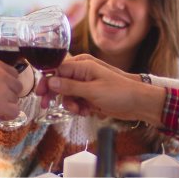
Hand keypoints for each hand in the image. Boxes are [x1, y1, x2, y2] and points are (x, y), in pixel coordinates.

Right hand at [0, 57, 25, 120]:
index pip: (13, 74)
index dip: (8, 84)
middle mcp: (3, 75)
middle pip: (17, 87)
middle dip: (9, 94)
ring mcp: (4, 90)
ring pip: (15, 100)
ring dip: (6, 105)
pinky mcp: (2, 105)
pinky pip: (15, 112)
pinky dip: (8, 115)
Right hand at [45, 54, 165, 122]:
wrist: (138, 103)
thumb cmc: (120, 93)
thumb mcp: (92, 91)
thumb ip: (70, 86)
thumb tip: (51, 81)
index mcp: (83, 65)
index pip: (57, 69)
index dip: (47, 81)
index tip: (40, 94)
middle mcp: (83, 72)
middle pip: (60, 81)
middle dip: (56, 95)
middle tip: (47, 105)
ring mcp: (87, 84)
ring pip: (67, 93)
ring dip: (70, 104)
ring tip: (80, 111)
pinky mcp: (91, 94)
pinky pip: (77, 100)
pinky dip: (79, 107)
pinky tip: (87, 111)